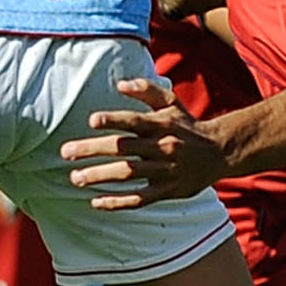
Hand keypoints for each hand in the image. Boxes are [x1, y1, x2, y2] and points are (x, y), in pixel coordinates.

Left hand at [63, 78, 226, 209]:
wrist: (220, 152)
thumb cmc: (187, 124)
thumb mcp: (171, 102)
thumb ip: (146, 89)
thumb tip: (119, 84)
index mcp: (161, 124)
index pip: (135, 121)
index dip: (114, 120)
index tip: (91, 120)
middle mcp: (162, 146)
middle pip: (124, 148)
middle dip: (93, 150)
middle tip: (66, 153)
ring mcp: (165, 170)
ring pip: (128, 174)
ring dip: (100, 176)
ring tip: (75, 178)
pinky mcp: (167, 191)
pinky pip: (139, 199)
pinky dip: (117, 202)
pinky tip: (96, 201)